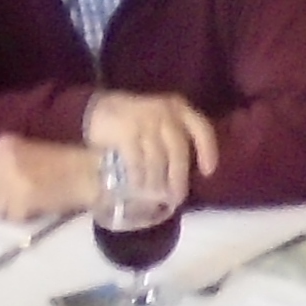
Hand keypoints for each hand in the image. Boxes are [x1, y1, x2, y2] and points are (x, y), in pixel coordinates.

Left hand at [0, 136, 99, 218]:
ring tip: (24, 206)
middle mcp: (1, 161)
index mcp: (2, 144)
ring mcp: (9, 182)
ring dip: (7, 211)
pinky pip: (11, 218)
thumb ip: (2, 162)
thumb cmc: (63, 160)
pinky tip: (35, 209)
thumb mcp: (27, 150)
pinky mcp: (20, 201)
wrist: (89, 170)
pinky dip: (22, 217)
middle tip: (10, 202)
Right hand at [83, 92, 220, 199]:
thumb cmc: (136, 118)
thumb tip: (187, 172)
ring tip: (155, 196)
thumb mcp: (160, 118)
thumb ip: (174, 136)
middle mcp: (165, 113)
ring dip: (156, 181)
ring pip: (157, 159)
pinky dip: (138, 176)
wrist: (97, 107)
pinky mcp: (126, 132)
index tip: (207, 172)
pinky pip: (136, 161)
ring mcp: (145, 121)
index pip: (201, 129)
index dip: (208, 151)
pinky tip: (137, 186)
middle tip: (177, 198)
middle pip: (178, 150)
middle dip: (178, 177)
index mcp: (179, 107)